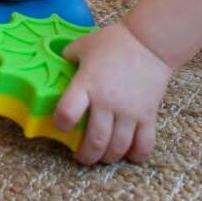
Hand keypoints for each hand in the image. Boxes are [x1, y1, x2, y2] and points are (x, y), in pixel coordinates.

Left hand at [54, 21, 173, 165]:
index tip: (61, 125)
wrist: (149, 43)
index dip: (61, 123)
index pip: (68, 113)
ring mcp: (130, 111)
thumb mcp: (82, 46)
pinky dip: (136, 155)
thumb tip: (52, 67)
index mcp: (88, 84)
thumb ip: (66, 59)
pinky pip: (144, 145)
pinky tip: (128, 154)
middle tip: (81, 156)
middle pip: (95, 141)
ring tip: (102, 156)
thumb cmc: (113, 43)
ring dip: (107, 158)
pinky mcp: (148, 116)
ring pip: (118, 148)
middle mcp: (108, 102)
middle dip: (86, 156)